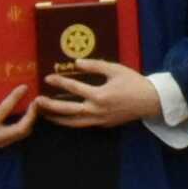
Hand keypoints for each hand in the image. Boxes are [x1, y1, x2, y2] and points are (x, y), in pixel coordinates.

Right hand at [0, 82, 38, 148]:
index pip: (3, 110)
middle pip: (21, 128)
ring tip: (34, 104)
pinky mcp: (3, 142)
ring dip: (31, 119)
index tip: (24, 87)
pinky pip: (19, 133)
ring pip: (23, 132)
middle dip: (32, 115)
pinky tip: (29, 111)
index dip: (15, 97)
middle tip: (36, 101)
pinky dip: (26, 123)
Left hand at [35, 58, 164, 130]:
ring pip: (73, 123)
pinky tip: (63, 118)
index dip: (59, 82)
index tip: (47, 78)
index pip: (73, 89)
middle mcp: (97, 111)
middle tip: (37, 102)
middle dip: (50, 106)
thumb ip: (94, 66)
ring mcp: (100, 120)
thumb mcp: (115, 69)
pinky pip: (83, 124)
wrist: (151, 101)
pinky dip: (70, 122)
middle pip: (67, 111)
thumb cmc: (134, 83)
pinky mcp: (103, 125)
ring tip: (44, 115)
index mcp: (99, 95)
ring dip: (57, 119)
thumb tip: (76, 63)